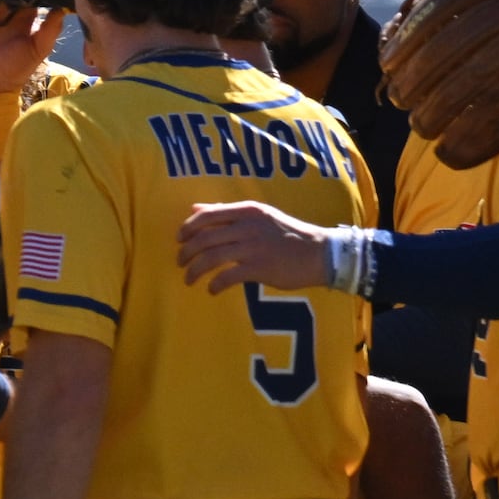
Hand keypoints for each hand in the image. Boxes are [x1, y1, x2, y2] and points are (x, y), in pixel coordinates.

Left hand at [178, 200, 336, 291]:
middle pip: (204, 238)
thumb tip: (195, 208)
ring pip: (211, 258)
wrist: (320, 253)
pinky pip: (227, 277)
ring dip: (194, 271)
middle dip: (186, 253)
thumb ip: (227, 212)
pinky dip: (214, 285)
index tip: (179, 240)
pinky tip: (211, 290)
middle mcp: (247, 226)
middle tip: (180, 263)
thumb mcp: (259, 215)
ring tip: (189, 280)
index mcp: (246, 211)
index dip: (187, 228)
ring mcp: (253, 247)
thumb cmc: (287, 235)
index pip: (206, 215)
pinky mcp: (260, 268)